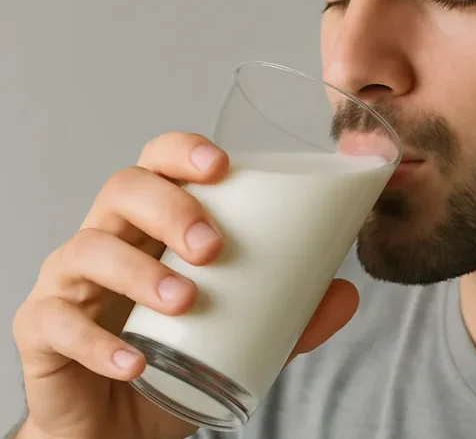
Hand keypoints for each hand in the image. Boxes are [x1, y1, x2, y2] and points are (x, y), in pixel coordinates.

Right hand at [12, 133, 358, 438]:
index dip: (182, 151)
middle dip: (169, 206)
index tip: (221, 165)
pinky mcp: (42, 330)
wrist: (118, 426)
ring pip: (87, 249)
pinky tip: (136, 362)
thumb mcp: (241, 331)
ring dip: (139, 271)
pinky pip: (56, 322)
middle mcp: (107, 239)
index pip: (157, 163)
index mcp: (152, 225)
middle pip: (122, 189)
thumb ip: (292, 314)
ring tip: (185, 299)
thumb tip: (347, 293)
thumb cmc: (175, 356)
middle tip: (213, 245)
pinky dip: (98, 343)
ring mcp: (69, 283)